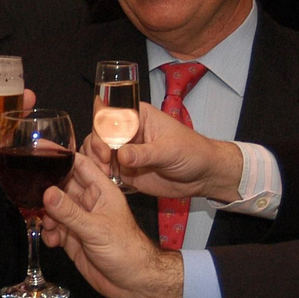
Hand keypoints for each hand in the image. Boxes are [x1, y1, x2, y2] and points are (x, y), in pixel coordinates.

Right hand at [40, 152, 182, 297]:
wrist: (134, 283)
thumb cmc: (127, 250)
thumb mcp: (96, 229)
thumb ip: (70, 212)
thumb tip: (47, 193)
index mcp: (101, 190)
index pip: (79, 164)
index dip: (60, 154)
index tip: (38, 147)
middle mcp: (89, 202)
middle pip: (61, 185)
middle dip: (45, 189)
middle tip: (30, 194)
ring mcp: (80, 220)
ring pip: (54, 209)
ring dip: (46, 215)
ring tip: (48, 225)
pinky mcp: (73, 238)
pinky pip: (54, 229)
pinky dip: (49, 233)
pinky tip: (53, 241)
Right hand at [85, 104, 242, 201]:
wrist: (202, 175)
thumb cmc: (192, 152)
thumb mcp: (169, 150)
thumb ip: (145, 153)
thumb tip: (122, 155)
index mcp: (137, 117)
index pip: (110, 116)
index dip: (102, 130)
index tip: (106, 148)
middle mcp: (127, 133)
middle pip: (99, 134)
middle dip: (96, 148)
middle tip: (105, 163)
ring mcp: (124, 152)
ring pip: (98, 152)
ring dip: (95, 162)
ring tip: (105, 173)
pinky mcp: (125, 171)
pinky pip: (105, 170)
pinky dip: (100, 175)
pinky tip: (104, 181)